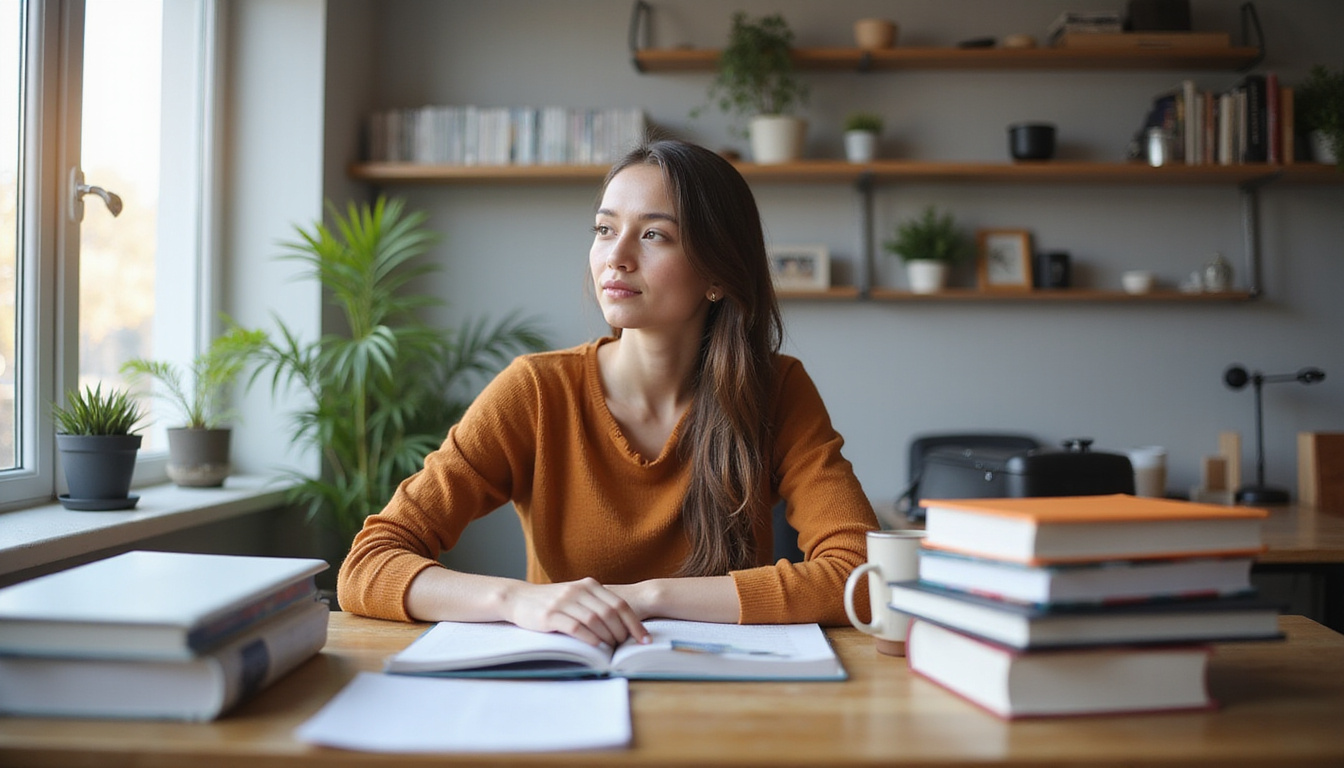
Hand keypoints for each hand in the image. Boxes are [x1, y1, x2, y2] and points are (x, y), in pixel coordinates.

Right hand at [502, 578, 648, 647]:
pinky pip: (575, 626)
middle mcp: (578, 590)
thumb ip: (596, 605)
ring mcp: (564, 601)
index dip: (635, 623)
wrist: (519, 598)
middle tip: (627, 647)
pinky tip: (596, 647)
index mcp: (589, 585)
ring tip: (613, 649)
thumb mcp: (576, 596)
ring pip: (594, 620)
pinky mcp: (550, 615)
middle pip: (610, 612)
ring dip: (607, 637)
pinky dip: (589, 638)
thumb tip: (623, 627)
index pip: (620, 604)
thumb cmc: (552, 602)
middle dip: (623, 632)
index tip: (646, 639)